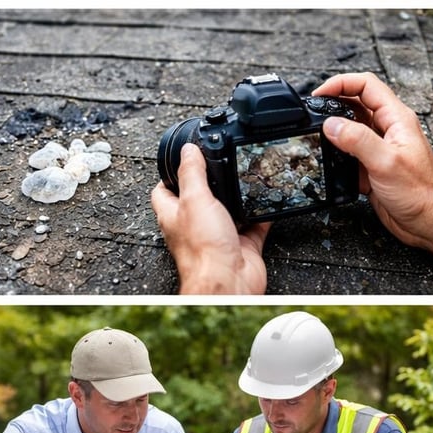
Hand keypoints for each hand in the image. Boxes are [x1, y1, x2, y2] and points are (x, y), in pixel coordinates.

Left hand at [151, 143, 270, 293]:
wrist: (228, 280)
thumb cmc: (203, 251)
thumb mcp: (194, 200)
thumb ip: (191, 173)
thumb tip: (187, 151)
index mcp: (174, 215)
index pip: (164, 190)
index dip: (170, 174)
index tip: (183, 160)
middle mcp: (194, 225)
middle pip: (199, 197)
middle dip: (212, 182)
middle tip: (222, 164)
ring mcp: (218, 235)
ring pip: (228, 209)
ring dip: (238, 196)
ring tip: (245, 176)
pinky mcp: (241, 244)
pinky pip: (254, 224)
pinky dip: (262, 212)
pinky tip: (268, 200)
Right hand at [314, 73, 432, 289]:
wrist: (427, 218)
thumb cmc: (419, 191)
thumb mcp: (385, 161)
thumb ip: (357, 140)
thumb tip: (331, 125)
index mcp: (395, 118)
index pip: (366, 86)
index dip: (341, 83)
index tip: (319, 94)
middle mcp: (386, 128)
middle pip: (354, 103)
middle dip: (331, 104)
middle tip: (311, 113)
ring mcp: (378, 146)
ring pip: (349, 127)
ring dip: (331, 129)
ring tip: (314, 135)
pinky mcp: (370, 164)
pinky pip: (347, 151)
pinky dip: (334, 152)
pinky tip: (326, 159)